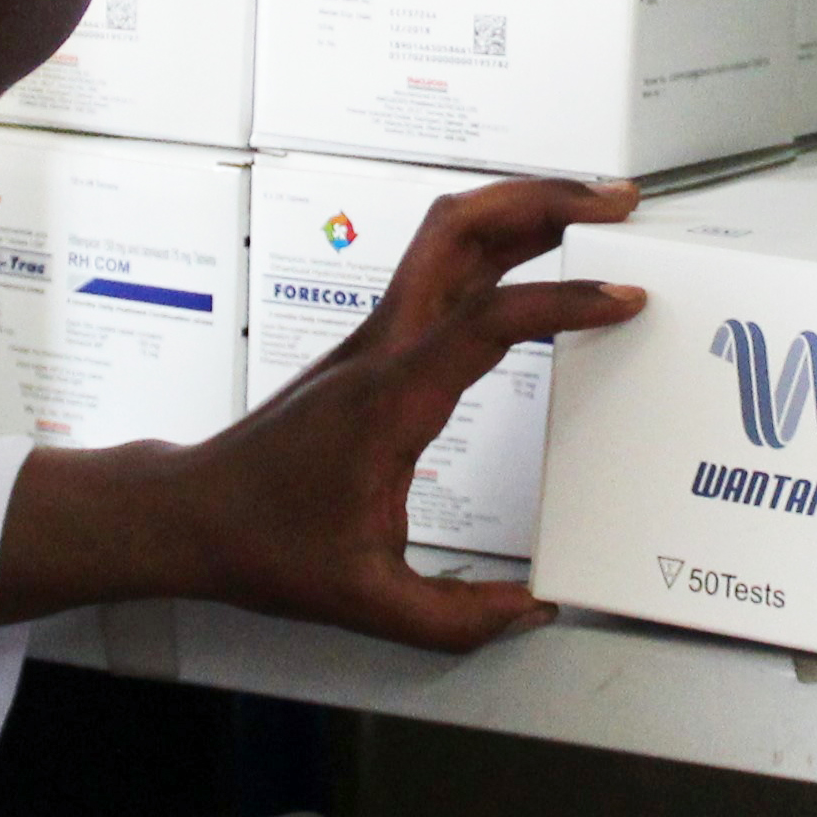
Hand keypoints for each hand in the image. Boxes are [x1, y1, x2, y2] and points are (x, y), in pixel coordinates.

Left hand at [0, 176, 644, 649]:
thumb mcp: (366, 598)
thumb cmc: (264, 542)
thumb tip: (531, 607)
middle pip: (463, 229)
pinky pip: (441, 269)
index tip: (624, 299)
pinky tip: (536, 263)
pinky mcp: (375, 345)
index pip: (489, 318)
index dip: (565, 300)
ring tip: (591, 212)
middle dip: (546, 200)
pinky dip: (498, 246)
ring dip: (521, 207)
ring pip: (449, 234)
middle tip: (616, 204)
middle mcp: (384, 349)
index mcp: (392, 399)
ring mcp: (377, 338)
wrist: (192, 513)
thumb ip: (457, 616)